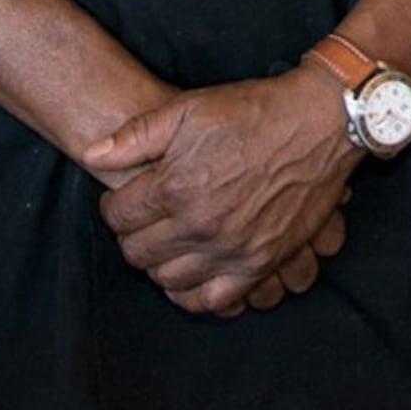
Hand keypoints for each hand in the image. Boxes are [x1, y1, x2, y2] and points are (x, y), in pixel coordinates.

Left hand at [80, 71, 358, 315]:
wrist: (319, 122)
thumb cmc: (252, 111)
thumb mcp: (188, 108)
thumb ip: (134, 136)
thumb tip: (91, 155)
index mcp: (175, 185)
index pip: (118, 217)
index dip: (115, 207)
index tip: (127, 200)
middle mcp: (199, 224)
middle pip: (138, 253)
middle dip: (133, 236)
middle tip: (146, 222)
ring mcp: (230, 248)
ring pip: (168, 280)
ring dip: (160, 264)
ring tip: (168, 244)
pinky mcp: (260, 263)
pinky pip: (213, 301)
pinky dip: (194, 295)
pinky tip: (192, 275)